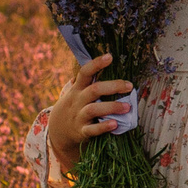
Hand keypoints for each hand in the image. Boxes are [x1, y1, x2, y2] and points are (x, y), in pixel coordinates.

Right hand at [47, 55, 136, 173]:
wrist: (58, 131)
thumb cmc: (74, 107)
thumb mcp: (76, 93)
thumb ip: (88, 82)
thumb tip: (107, 65)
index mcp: (77, 89)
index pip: (84, 72)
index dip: (96, 64)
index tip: (110, 56)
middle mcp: (77, 101)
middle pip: (94, 90)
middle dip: (113, 86)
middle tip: (129, 86)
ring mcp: (79, 116)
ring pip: (94, 109)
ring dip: (112, 107)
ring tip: (128, 107)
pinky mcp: (81, 131)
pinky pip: (92, 129)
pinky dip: (103, 127)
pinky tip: (115, 124)